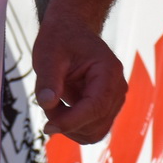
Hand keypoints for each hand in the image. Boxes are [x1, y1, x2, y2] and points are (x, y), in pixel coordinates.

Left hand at [30, 17, 127, 144]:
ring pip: (95, 132)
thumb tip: (47, 104)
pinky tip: (59, 109)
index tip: (48, 126)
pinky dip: (73, 127)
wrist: (70, 30)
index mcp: (108, 71)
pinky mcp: (105, 108)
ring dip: (70, 127)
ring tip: (52, 104)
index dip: (72, 121)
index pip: (96, 107)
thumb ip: (48, 79)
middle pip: (96, 124)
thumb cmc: (60, 38)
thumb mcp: (48, 54)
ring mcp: (113, 100)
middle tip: (46, 105)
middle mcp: (117, 88)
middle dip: (68, 123)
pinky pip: (92, 129)